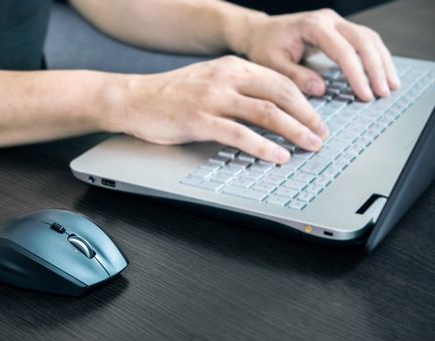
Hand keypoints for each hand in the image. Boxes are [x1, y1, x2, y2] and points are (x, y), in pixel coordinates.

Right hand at [104, 56, 328, 163]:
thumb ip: (239, 89)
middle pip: (281, 94)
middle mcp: (227, 78)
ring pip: (266, 113)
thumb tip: (270, 109)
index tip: (317, 118)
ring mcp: (213, 98)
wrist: (134, 99)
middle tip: (322, 134)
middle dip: (307, 116)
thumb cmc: (171, 94)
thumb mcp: (210, 81)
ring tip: (310, 145)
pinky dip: (264, 146)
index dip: (305, 101)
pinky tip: (278, 155)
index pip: (280, 80)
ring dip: (294, 131)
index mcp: (233, 67)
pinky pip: (240, 134)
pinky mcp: (200, 120)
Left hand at [229, 9, 399, 100]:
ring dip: (382, 62)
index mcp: (313, 26)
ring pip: (369, 38)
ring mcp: (336, 22)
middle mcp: (329, 20)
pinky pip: (365, 40)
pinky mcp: (339, 29)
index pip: (343, 50)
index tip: (365, 93)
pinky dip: (376, 57)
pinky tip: (383, 73)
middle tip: (383, 92)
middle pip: (363, 40)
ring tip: (391, 86)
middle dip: (376, 68)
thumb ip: (296, 77)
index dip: (356, 74)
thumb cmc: (264, 46)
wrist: (260, 32)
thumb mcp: (273, 65)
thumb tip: (320, 89)